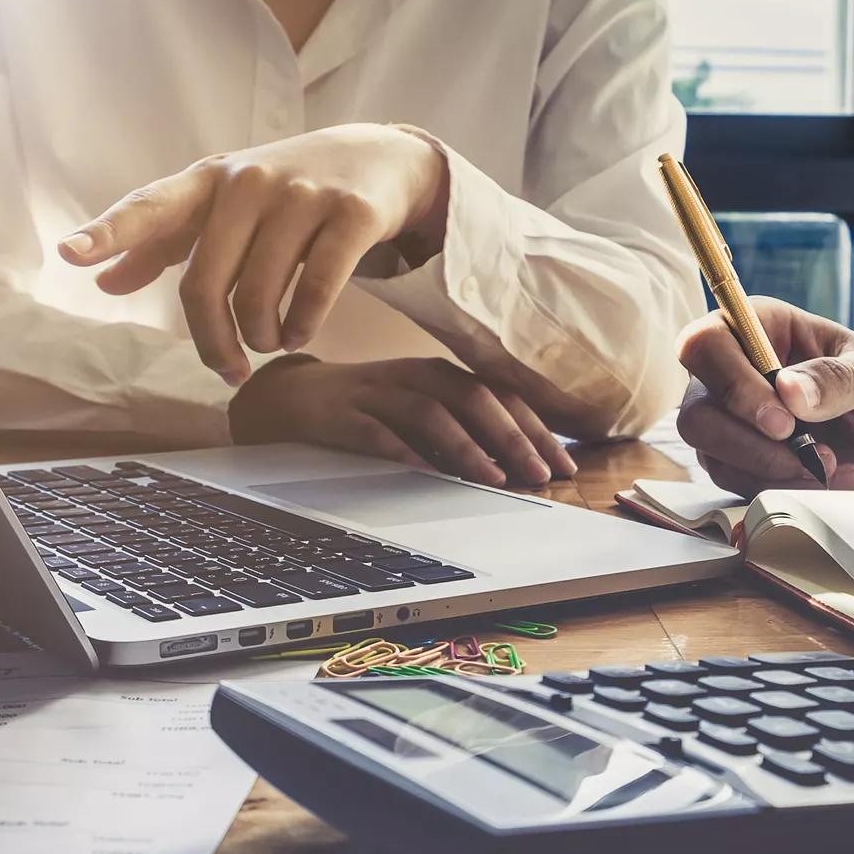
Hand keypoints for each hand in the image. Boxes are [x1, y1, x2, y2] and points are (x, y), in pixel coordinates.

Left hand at [56, 125, 449, 384]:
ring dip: (261, 337)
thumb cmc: (286, 190)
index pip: (151, 205)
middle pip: (204, 281)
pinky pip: (315, 288)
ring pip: (259, 292)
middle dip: (212, 339)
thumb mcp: (224, 205)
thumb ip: (163, 242)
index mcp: (210, 181)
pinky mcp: (351, 213)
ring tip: (270, 343)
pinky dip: (302, 325)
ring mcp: (302, 195)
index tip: (70, 254)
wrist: (382, 157)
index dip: (110, 232)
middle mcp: (250, 181)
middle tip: (228, 367)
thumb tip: (102, 282)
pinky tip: (299, 333)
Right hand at [228, 356, 577, 489]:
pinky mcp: (342, 414)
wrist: (289, 399)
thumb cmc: (367, 410)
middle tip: (540, 475)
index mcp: (440, 375)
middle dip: (513, 438)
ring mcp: (377, 392)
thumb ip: (463, 431)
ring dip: (468, 447)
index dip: (536, 428)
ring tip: (495, 479)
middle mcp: (414, 377)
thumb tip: (520, 468)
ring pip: (432, 413)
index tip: (564, 463)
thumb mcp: (420, 413)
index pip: (500, 395)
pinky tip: (428, 475)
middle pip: (474, 399)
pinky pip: (377, 432)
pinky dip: (405, 453)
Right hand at [675, 297, 853, 494]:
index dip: (734, 387)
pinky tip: (829, 478)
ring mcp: (726, 418)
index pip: (706, 345)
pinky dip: (784, 488)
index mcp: (756, 327)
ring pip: (710, 454)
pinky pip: (737, 483)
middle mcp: (728, 371)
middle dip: (749, 444)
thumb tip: (790, 391)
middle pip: (696, 412)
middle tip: (807, 456)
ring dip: (772, 472)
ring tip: (831, 467)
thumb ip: (839, 378)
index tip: (783, 422)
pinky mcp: (735, 459)